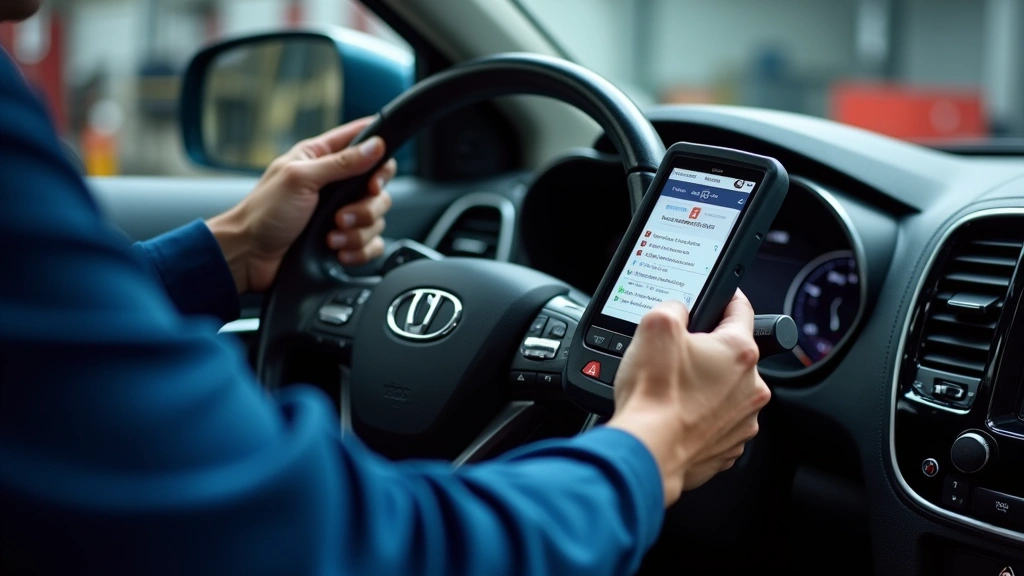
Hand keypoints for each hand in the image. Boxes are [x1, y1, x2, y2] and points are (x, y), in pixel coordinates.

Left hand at [206, 116, 396, 292]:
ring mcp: (340, 214)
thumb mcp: (300, 178)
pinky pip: (371, 245)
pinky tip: (338, 251)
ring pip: (376, 220)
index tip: (373, 178)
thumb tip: (376, 146)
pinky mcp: (343, 241)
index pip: (364, 144)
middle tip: (340, 216)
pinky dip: (359, 250)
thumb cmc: (263, 213)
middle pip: (378, 189)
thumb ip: (341, 162)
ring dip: (357, 233)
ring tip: (330, 237)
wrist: (248, 257)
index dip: (379, 157)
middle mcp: (335, 185)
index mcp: (321, 159)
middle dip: (366, 208)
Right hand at [606, 290, 770, 506]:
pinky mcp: (729, 447)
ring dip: (705, 388)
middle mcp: (751, 388)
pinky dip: (701, 418)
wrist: (648, 451)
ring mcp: (743, 421)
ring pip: (725, 391)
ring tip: (673, 392)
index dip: (726, 299)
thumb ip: (674, 306)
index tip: (720, 298)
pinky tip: (677, 415)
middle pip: (731, 355)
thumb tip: (678, 309)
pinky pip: (718, 422)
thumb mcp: (655, 326)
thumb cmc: (654, 396)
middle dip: (706, 353)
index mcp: (740, 352)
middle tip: (675, 359)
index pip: (741, 310)